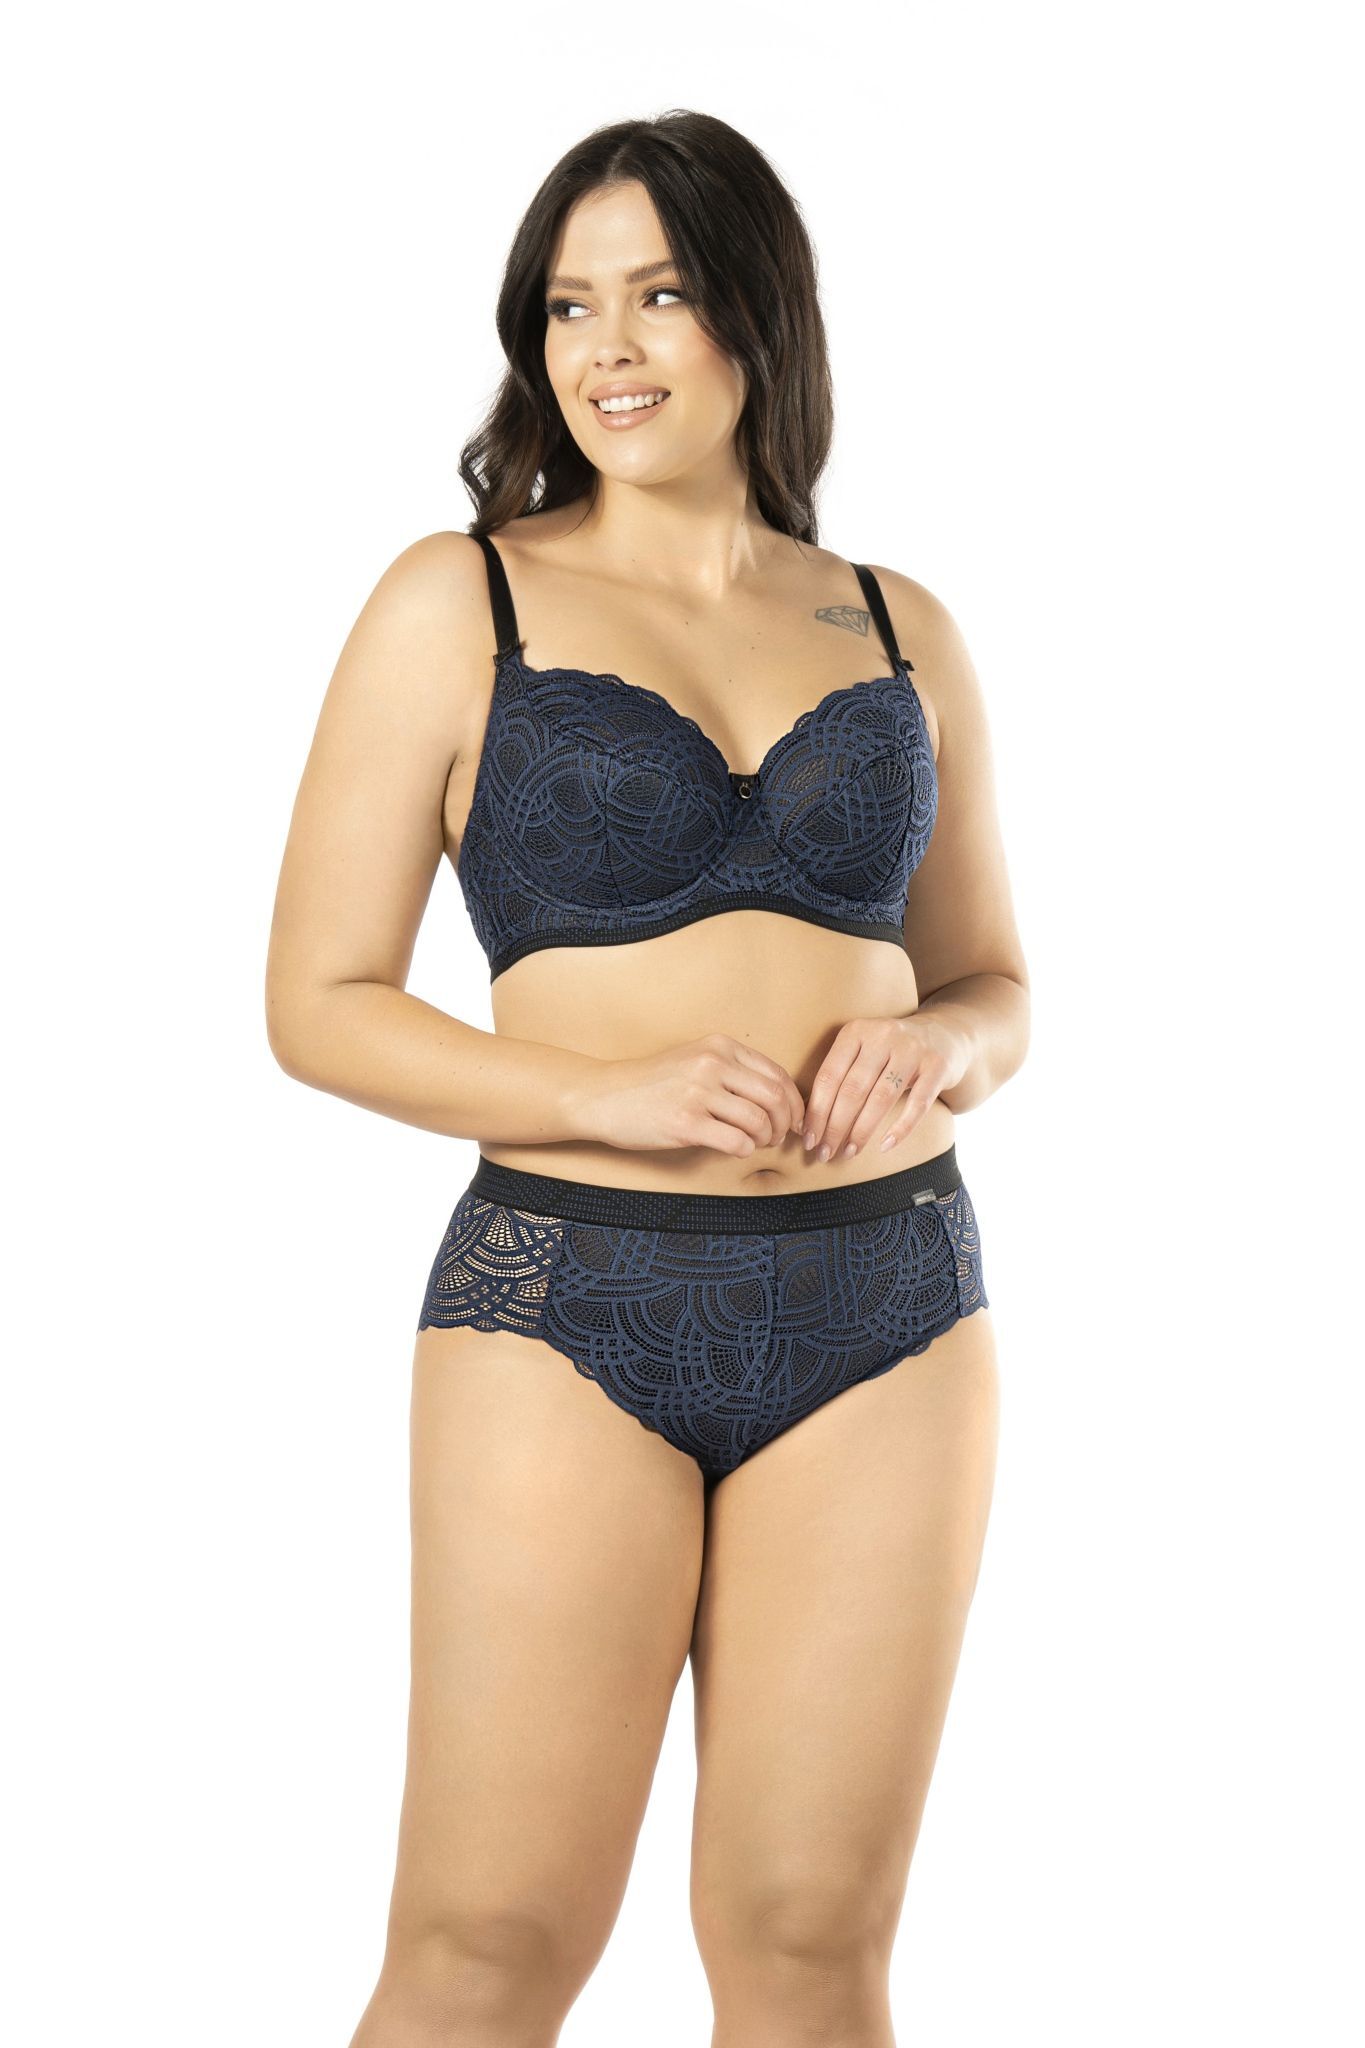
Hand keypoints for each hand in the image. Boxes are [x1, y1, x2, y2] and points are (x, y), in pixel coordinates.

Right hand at [582, 1033, 806, 1156]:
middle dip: (786, 1123)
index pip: (776, 1074)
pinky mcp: (686, 1123)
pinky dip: (745, 1150)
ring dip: (765, 1139)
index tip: (795, 1119)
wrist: (604, 1096)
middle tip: (780, 1137)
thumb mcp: (695, 1060)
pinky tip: (735, 1149)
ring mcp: (698, 1093)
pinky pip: (736, 1142)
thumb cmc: (651, 1084)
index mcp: (719, 1046)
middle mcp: (712, 1064)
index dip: (794, 1102)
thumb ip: (733, 1071)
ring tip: (756, 1143)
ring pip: (759, 1121)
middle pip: (775, 1098)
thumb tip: (779, 1099)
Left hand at [801, 1014, 970, 1162]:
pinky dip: (900, 1128)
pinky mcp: (937, 1067)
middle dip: (835, 1127)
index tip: (808, 1139)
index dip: (816, 1111)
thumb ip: (840, 1075)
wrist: (944, 1035)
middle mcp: (883, 1036)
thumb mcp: (863, 1050)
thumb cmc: (891, 1053)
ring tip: (849, 1152)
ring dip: (861, 1131)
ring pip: (881, 1099)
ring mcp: (913, 1050)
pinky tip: (885, 1146)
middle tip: (825, 1153)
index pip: (829, 1076)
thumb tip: (809, 1123)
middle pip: (852, 1090)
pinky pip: (917, 1104)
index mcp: (856, 1031)